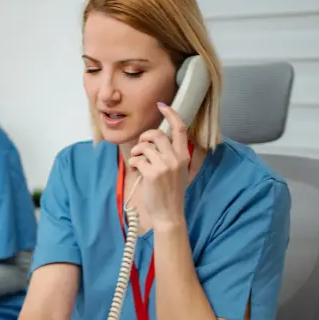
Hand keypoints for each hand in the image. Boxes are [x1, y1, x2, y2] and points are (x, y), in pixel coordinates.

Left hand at [128, 102, 191, 227]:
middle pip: (157, 134)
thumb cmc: (170, 192)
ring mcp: (164, 166)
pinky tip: (137, 170)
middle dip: (145, 137)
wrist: (169, 213)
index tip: (162, 105)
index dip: (170, 114)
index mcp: (184, 155)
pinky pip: (137, 159)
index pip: (180, 128)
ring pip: (145, 146)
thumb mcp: (177, 170)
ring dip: (137, 152)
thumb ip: (170, 154)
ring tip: (138, 162)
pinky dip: (134, 162)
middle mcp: (176, 158)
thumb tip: (155, 139)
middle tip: (141, 147)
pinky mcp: (152, 173)